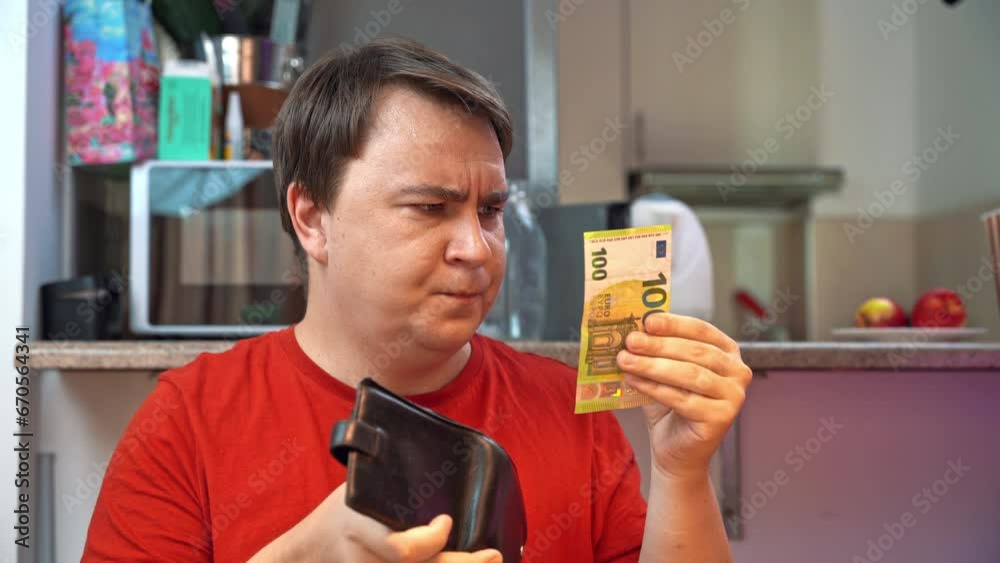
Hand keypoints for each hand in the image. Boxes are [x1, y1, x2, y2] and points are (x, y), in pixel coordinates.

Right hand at [250, 483, 501, 561]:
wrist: (311, 554)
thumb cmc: (340, 513)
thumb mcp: (355, 485)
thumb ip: (386, 469)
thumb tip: (429, 428)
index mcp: (361, 529)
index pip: (403, 550)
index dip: (430, 541)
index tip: (445, 521)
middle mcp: (370, 561)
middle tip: (493, 554)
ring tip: (492, 561)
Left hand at [616, 313, 751, 481]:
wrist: (675, 450)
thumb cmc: (670, 406)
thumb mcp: (664, 371)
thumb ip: (656, 350)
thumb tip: (633, 327)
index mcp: (727, 352)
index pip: (702, 330)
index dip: (675, 324)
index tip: (648, 321)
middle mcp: (738, 372)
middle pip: (695, 352)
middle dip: (659, 345)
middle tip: (631, 341)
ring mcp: (734, 396)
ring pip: (690, 375)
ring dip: (653, 365)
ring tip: (625, 360)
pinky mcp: (722, 418)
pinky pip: (683, 399)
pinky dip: (654, 388)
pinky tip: (633, 380)